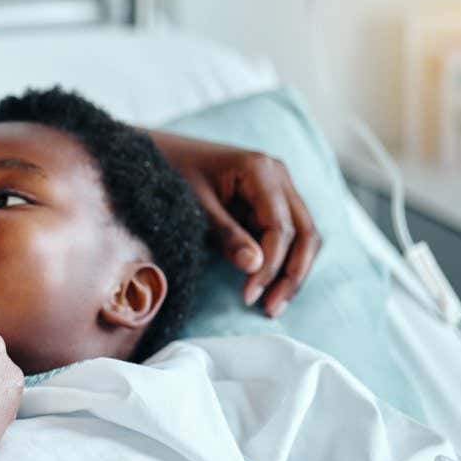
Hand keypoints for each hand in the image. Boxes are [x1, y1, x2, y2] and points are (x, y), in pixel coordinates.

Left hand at [149, 131, 321, 315]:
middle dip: (292, 274)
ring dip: (292, 272)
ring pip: (303, 236)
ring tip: (272, 306)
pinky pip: (287, 235)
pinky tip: (267, 287)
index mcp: (261, 169)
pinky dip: (281, 261)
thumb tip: (255, 266)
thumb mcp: (194, 205)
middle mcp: (278, 176)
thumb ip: (225, 234)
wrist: (155, 152)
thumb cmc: (171, 172)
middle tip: (271, 309)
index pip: (281, 226)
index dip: (271, 265)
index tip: (250, 295)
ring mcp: (278, 187)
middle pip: (305, 232)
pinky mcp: (269, 202)